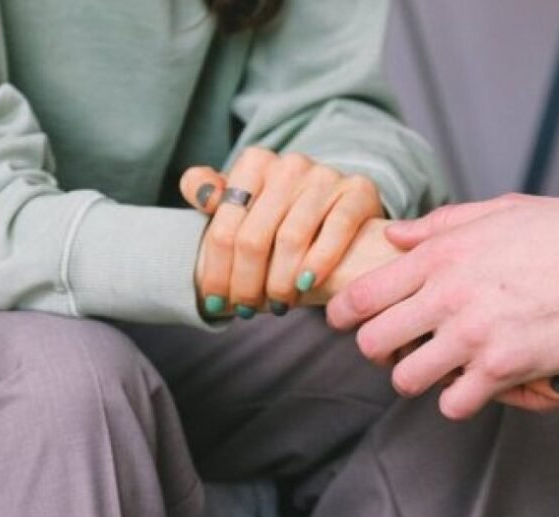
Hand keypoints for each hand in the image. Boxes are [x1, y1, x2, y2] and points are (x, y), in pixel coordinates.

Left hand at [181, 148, 383, 316]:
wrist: (342, 210)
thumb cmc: (282, 216)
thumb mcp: (244, 204)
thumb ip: (212, 194)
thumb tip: (200, 192)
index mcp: (254, 163)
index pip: (224, 227)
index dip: (216, 271)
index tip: (214, 302)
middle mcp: (289, 165)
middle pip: (253, 238)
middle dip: (246, 283)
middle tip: (246, 310)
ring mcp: (325, 176)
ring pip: (291, 239)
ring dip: (280, 283)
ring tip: (278, 306)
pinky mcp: (358, 191)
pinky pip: (336, 230)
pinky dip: (318, 262)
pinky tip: (306, 285)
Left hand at [327, 193, 558, 417]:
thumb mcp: (505, 211)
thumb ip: (444, 223)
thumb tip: (396, 234)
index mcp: (442, 254)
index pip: (362, 294)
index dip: (341, 313)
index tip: (343, 321)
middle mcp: (447, 296)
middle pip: (372, 342)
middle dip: (377, 350)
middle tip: (394, 348)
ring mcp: (472, 336)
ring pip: (406, 379)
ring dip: (415, 377)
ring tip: (435, 368)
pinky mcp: (502, 370)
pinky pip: (452, 403)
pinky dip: (458, 399)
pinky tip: (472, 385)